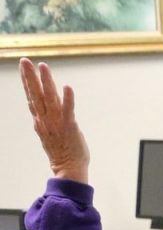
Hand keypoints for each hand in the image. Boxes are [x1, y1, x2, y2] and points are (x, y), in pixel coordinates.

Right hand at [20, 58, 89, 184]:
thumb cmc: (61, 151)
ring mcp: (57, 122)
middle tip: (25, 60)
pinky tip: (67, 86)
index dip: (27, 81)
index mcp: (41, 120)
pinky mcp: (71, 126)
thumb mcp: (48, 132)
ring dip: (47, 82)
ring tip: (43, 66)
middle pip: (36, 95)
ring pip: (50, 98)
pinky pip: (68, 110)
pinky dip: (68, 99)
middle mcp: (46, 119)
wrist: (69, 168)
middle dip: (30, 77)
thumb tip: (38, 110)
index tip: (24, 67)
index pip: (32, 97)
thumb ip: (44, 119)